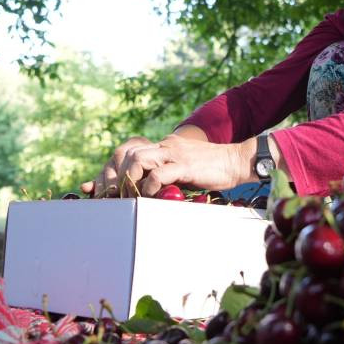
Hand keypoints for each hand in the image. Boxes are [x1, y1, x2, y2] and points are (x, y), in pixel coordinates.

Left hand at [81, 134, 249, 197]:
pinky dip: (149, 187)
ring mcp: (174, 154)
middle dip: (117, 176)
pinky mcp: (184, 165)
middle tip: (116, 196)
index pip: (130, 151)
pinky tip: (150, 197)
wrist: (236, 161)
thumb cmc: (213, 169)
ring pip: (138, 160)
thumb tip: (150, 190)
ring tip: (130, 197)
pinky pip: (158, 174)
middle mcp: (165, 146)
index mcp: (164, 145)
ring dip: (129, 180)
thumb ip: (167, 174)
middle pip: (128, 153)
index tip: (107, 189)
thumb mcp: (185, 168)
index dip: (114, 170)